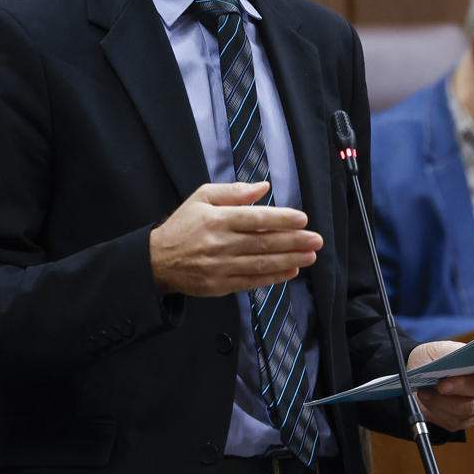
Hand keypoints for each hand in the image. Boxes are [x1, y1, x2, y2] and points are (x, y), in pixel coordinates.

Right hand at [148, 182, 320, 295]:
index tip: (302, 219)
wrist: (157, 261)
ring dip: (289, 260)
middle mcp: (221, 243)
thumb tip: (264, 188)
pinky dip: (274, 278)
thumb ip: (233, 191)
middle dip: (294, 241)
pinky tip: (291, 272)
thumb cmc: (183, 225)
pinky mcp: (221, 285)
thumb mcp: (202, 198)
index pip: (255, 218)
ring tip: (310, 256)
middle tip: (316, 240)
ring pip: (261, 263)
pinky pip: (252, 281)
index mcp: (217, 219)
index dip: (281, 219)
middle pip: (263, 242)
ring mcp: (221, 266)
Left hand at [408, 339, 473, 431]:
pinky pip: (452, 419)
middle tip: (442, 384)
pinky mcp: (459, 421)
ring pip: (466, 408)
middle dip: (461, 387)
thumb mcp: (439, 350)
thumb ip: (451, 356)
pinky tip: (425, 397)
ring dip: (444, 400)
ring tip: (426, 391)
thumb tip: (457, 364)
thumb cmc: (432, 359)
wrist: (415, 374)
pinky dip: (435, 408)